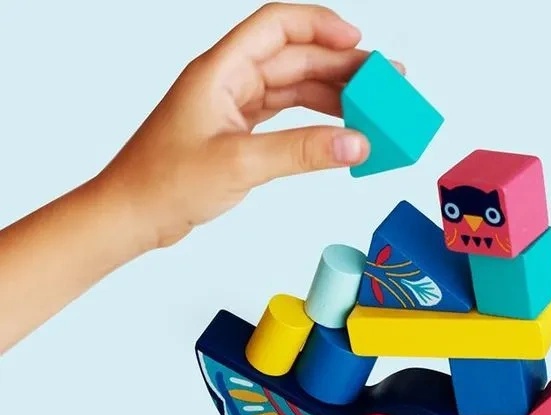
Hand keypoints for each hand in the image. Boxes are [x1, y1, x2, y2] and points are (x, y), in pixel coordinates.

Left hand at [101, 3, 398, 248]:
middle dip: (340, 66)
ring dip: (332, 96)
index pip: (278, 27)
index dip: (321, 27)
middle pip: (294, 58)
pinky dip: (314, 123)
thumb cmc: (163, 182)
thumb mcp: (240, 163)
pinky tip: (338, 131)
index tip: (359, 43)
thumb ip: (301, 151)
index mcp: (221, 71)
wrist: (133, 215)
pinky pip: (285, 118)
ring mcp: (233, 109)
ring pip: (292, 89)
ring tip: (370, 108)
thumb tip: (354, 143)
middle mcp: (229, 82)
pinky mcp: (237, 135)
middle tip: (382, 82)